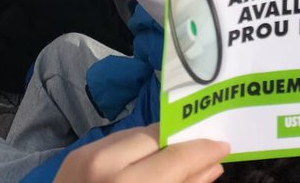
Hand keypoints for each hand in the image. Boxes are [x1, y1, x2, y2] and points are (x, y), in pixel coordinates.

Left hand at [53, 124, 227, 182]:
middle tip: (204, 150)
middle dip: (182, 142)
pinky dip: (135, 148)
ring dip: (158, 143)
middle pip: (157, 136)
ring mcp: (87, 155)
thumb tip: (212, 167)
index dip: (203, 149)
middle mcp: (106, 165)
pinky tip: (144, 162)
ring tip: (175, 157)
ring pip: (137, 132)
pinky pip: (117, 139)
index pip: (176, 157)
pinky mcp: (76, 153)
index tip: (224, 145)